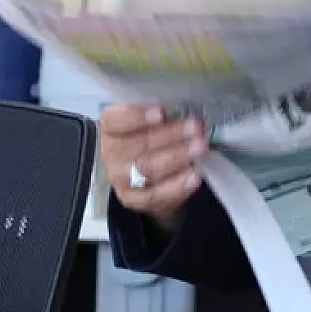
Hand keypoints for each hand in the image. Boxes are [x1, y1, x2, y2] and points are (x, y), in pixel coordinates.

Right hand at [100, 104, 207, 230]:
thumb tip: (184, 111)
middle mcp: (111, 154)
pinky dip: (176, 186)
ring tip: (199, 148)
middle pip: (138, 144)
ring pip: (147, 168)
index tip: (161, 112)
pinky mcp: (132, 199)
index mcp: (111, 129)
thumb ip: (162, 117)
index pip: (114, 121)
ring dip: (176, 157)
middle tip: (195, 127)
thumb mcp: (154, 124)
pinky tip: (194, 176)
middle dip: (170, 135)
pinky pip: (154, 195)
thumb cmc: (154, 139)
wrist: (151, 178)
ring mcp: (120, 179)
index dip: (136, 116)